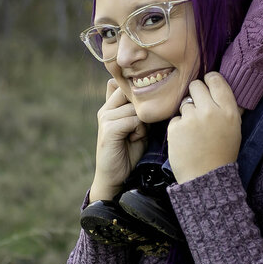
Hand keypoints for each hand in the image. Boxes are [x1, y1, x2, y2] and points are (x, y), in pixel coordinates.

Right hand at [90, 79, 147, 200]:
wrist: (115, 177)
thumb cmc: (129, 153)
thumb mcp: (137, 128)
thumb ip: (140, 112)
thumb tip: (157, 95)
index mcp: (110, 107)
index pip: (126, 86)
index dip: (141, 96)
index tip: (148, 110)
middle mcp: (105, 109)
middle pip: (132, 94)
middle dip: (143, 109)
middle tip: (143, 126)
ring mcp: (105, 118)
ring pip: (135, 108)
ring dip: (143, 122)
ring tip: (137, 135)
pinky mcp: (108, 128)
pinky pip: (133, 120)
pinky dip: (139, 130)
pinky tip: (133, 139)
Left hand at [167, 72, 240, 182]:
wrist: (206, 178)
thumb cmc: (222, 154)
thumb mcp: (234, 129)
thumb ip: (227, 108)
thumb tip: (219, 86)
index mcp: (228, 111)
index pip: (216, 80)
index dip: (209, 80)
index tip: (207, 85)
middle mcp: (210, 111)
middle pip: (196, 85)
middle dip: (195, 94)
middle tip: (198, 109)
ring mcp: (191, 118)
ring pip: (184, 103)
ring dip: (187, 113)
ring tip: (194, 131)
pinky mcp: (176, 127)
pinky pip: (175, 118)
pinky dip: (178, 127)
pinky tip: (186, 140)